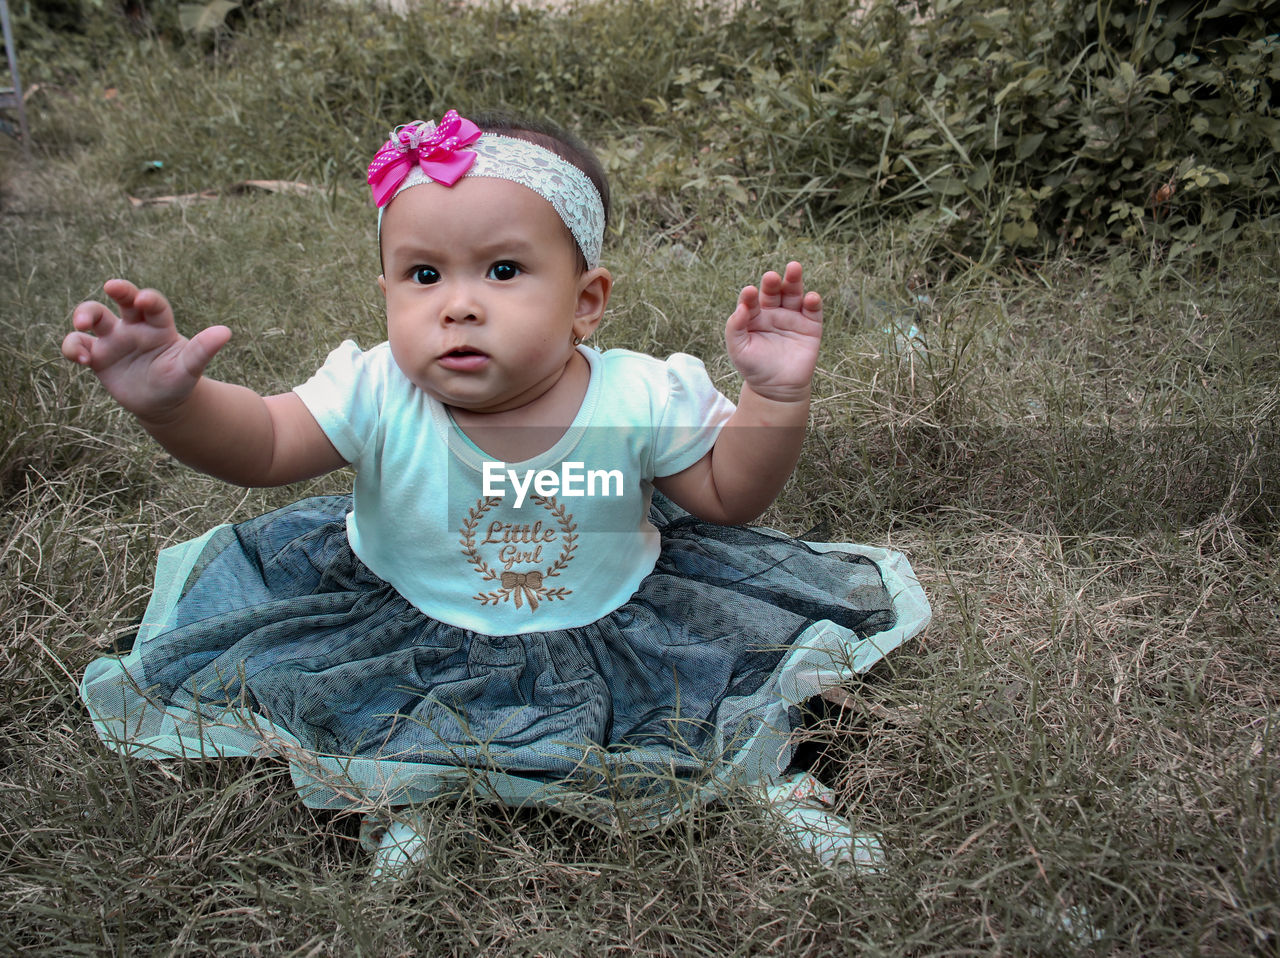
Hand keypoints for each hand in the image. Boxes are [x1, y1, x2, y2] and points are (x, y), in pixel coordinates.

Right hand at [62, 279, 231, 421]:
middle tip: (111, 286)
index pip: (154, 305)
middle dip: (118, 289)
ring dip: (84, 314)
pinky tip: (82, 360)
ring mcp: (114, 339)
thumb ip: (203, 350)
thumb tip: (225, 332)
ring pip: (94, 315)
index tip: (143, 300)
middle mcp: (135, 327)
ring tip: (82, 326)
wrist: (162, 404)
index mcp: (159, 326)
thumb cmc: (179, 382)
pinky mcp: (96, 355)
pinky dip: (73, 347)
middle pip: (123, 299)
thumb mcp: (190, 368)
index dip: (148, 299)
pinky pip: (77, 344)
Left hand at [724, 261, 822, 402]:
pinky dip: (813, 301)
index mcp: (754, 315)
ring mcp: (792, 317)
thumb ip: (734, 327)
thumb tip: (740, 307)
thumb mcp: (737, 349)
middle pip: (774, 291)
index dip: (749, 296)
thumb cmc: (753, 368)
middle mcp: (773, 312)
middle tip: (771, 277)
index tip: (749, 293)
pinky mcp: (810, 326)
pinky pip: (813, 310)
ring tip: (794, 268)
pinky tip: (810, 297)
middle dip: (773, 282)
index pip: (751, 300)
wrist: (776, 389)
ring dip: (794, 281)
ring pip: (793, 294)